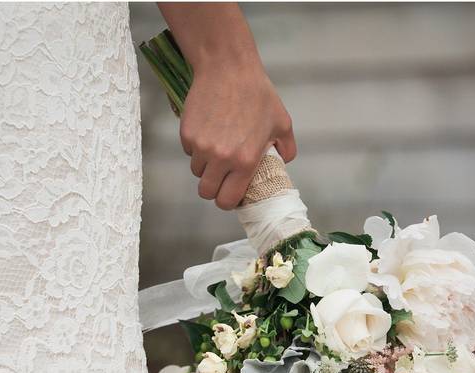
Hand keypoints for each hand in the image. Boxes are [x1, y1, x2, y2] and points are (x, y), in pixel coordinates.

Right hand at [179, 59, 295, 209]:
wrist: (228, 69)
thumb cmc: (257, 95)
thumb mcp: (282, 123)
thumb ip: (287, 149)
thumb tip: (283, 162)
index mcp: (246, 161)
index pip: (227, 200)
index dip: (227, 201)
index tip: (229, 194)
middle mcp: (221, 158)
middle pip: (206, 192)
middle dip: (213, 187)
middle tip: (220, 176)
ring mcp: (201, 147)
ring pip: (196, 171)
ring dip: (205, 165)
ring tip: (217, 146)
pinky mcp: (187, 134)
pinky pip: (188, 151)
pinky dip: (196, 146)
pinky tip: (209, 129)